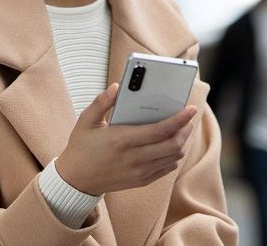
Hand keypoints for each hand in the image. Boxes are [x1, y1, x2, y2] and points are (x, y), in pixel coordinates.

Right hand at [55, 82, 198, 195]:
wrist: (75, 181)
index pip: (160, 130)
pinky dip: (174, 155)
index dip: (180, 119)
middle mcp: (134, 158)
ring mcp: (140, 172)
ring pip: (174, 157)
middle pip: (173, 145)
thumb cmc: (81, 148)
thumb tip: (117, 86)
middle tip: (188, 118)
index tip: (191, 109)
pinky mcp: (142, 181)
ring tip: (181, 129)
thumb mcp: (85, 121)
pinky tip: (171, 145)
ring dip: (182, 142)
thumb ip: (101, 102)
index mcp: (122, 140)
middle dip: (186, 129)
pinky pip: (167, 168)